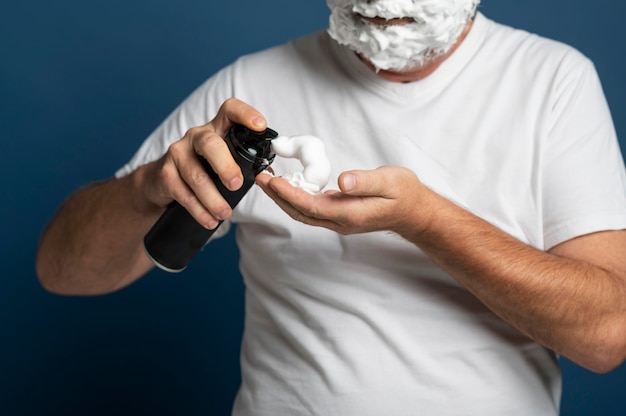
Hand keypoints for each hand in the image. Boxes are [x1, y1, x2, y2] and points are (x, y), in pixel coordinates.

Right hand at [142, 98, 266, 228]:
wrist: (160, 182)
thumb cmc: (202, 169)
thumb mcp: (221, 159)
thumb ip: (243, 163)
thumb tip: (269, 175)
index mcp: (216, 129)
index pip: (229, 110)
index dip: (245, 114)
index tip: (260, 126)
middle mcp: (195, 136)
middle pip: (210, 144)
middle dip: (225, 166)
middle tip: (236, 185)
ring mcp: (178, 153)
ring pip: (197, 176)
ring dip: (213, 199)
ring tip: (225, 214)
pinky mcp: (165, 174)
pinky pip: (184, 194)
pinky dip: (199, 210)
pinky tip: (209, 220)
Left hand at [257, 166, 432, 235]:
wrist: (414, 211)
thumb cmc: (404, 194)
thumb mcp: (390, 181)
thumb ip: (366, 181)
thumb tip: (343, 181)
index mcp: (350, 214)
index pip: (311, 205)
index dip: (290, 194)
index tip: (273, 181)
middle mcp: (340, 221)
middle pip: (300, 212)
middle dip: (278, 196)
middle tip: (260, 178)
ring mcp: (338, 220)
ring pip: (303, 212)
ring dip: (283, 198)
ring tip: (268, 181)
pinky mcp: (338, 215)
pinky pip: (310, 209)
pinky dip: (295, 197)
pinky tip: (289, 185)